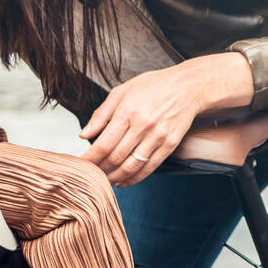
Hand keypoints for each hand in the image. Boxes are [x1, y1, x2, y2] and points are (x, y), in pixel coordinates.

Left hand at [79, 53, 254, 186]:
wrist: (186, 86)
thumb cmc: (153, 86)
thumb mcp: (122, 91)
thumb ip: (101, 114)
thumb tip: (84, 134)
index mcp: (127, 110)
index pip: (103, 143)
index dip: (90, 159)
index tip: (81, 165)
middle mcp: (142, 125)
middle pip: (115, 157)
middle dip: (100, 170)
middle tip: (91, 175)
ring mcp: (157, 136)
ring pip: (131, 166)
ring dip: (115, 177)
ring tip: (105, 181)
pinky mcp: (170, 144)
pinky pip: (149, 167)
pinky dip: (135, 178)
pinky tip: (124, 180)